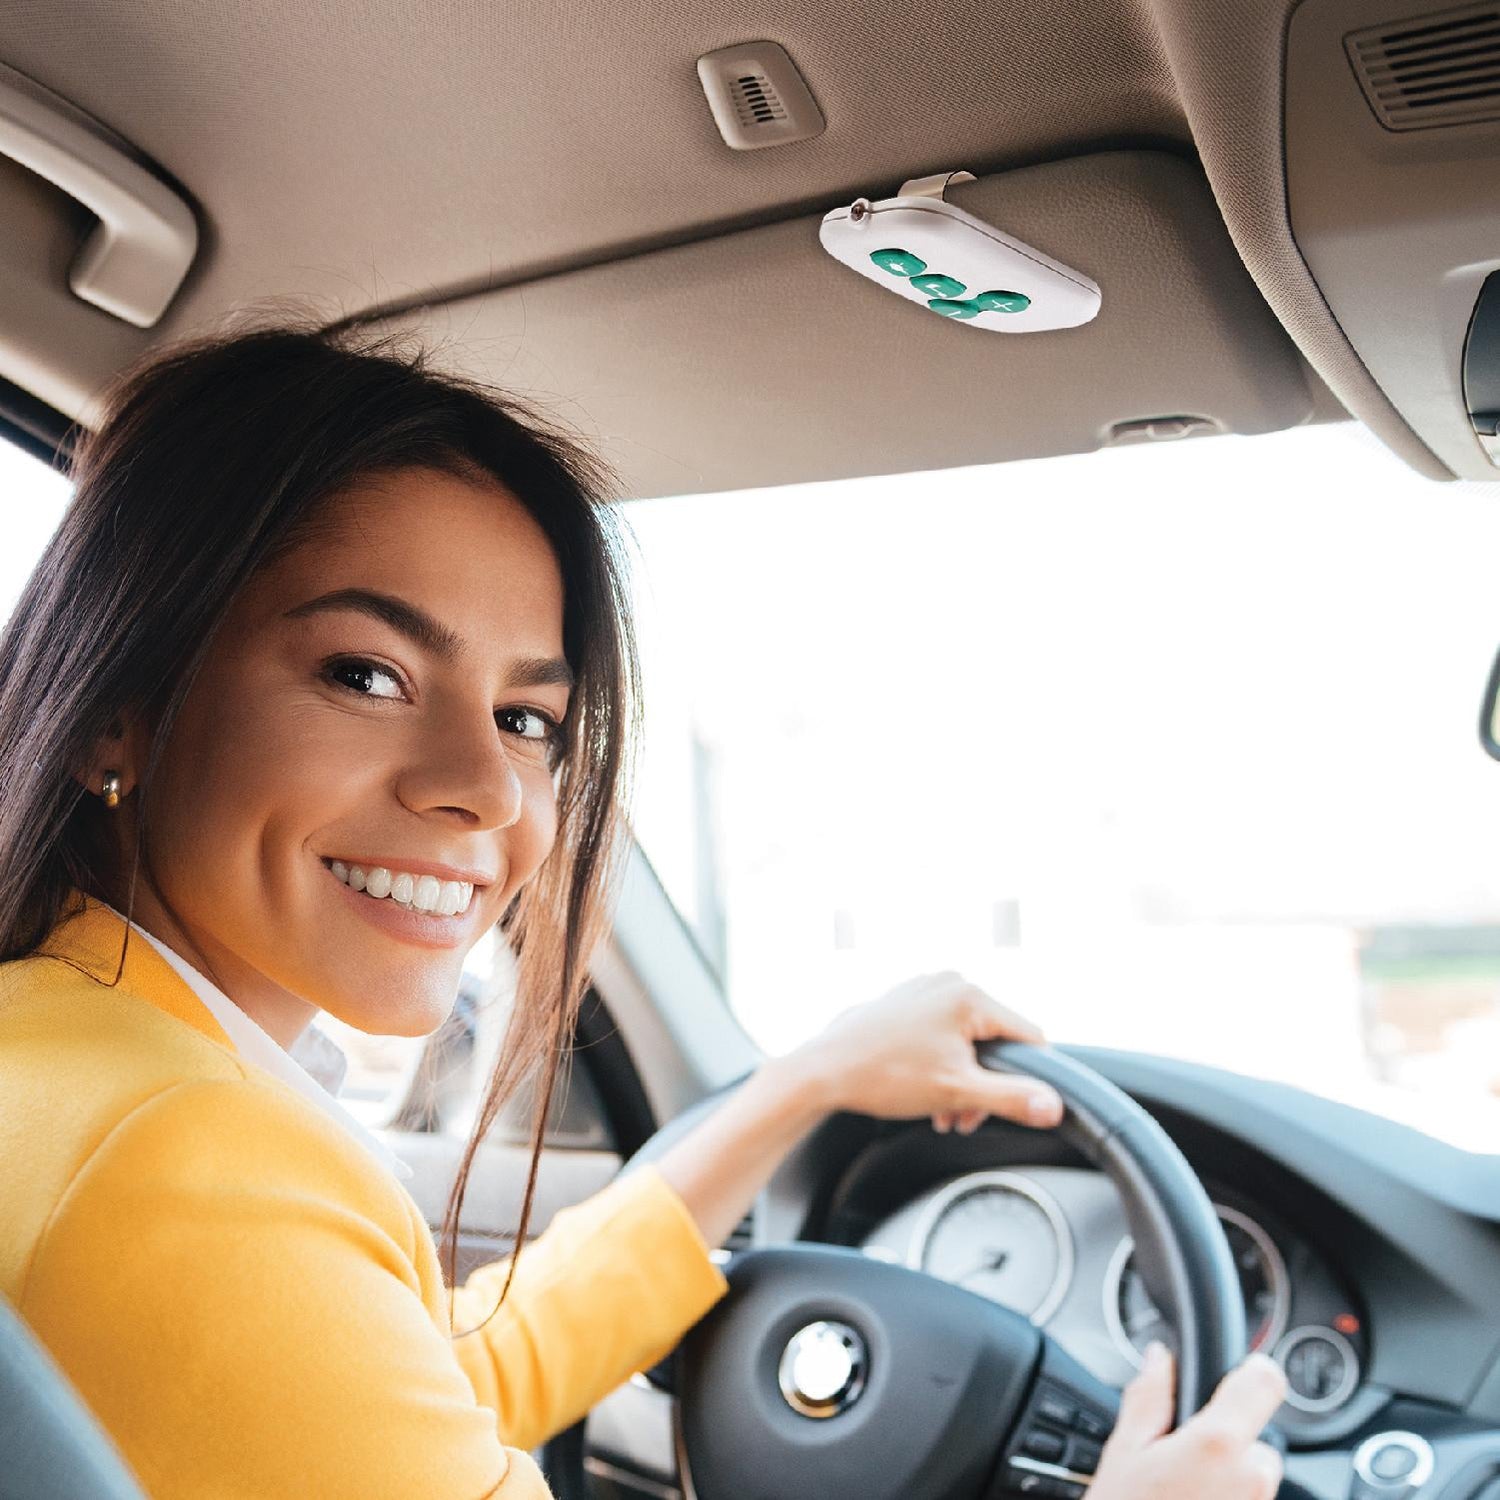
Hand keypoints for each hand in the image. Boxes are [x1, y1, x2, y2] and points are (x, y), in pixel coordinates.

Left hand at [788, 972, 1063, 1132]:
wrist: (823, 1071)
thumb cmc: (884, 1076)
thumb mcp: (957, 1092)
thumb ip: (1012, 1098)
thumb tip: (1054, 1105)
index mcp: (969, 996)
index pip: (1029, 1037)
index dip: (1027, 1078)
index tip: (1009, 1107)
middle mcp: (948, 983)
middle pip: (994, 1042)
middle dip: (983, 1087)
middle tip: (961, 1118)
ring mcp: (923, 989)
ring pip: (966, 1042)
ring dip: (960, 1082)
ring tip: (940, 1111)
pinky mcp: (905, 1002)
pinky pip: (941, 1034)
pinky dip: (940, 1065)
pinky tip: (924, 1091)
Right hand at [1089, 1343, 1286, 1499]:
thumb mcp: (1123, 1451)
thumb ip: (1148, 1396)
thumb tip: (1160, 1358)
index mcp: (1219, 1443)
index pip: (1265, 1382)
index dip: (1251, 1371)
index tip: (1236, 1374)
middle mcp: (1252, 1479)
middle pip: (1257, 1439)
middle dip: (1225, 1444)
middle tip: (1181, 1461)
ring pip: (1253, 1480)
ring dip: (1227, 1481)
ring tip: (1182, 1495)